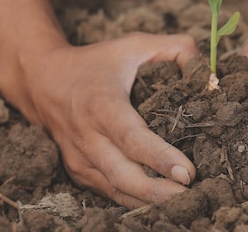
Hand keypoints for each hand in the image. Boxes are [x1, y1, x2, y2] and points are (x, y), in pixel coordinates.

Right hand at [0, 0, 199, 207]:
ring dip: (148, 201)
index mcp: (102, 104)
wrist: (42, 80)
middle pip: (123, 175)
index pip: (132, 137)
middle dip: (157, 191)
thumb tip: (205, 71)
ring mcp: (79, 158)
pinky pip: (108, 192)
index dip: (159, 158)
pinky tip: (159, 202)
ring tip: (183, 203)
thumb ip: (175, 48)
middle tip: (191, 196)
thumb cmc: (96, 62)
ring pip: (115, 190)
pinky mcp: (77, 171)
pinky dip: (133, 200)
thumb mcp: (134, 44)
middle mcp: (87, 136)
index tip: (187, 172)